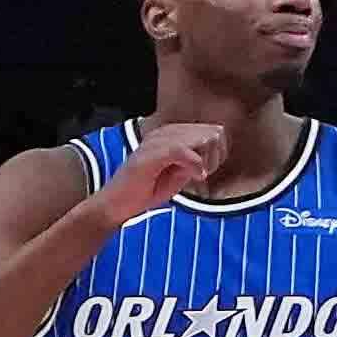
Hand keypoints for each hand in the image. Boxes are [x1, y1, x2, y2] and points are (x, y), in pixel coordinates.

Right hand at [90, 115, 233, 227]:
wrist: (116, 205)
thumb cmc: (147, 190)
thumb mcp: (180, 174)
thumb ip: (197, 159)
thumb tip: (217, 148)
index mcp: (172, 134)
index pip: (213, 130)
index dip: (219, 151)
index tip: (209, 170)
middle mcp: (165, 132)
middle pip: (213, 132)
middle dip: (216, 155)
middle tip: (203, 175)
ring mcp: (156, 141)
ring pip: (202, 138)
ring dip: (207, 160)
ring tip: (197, 177)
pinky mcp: (150, 154)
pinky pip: (183, 150)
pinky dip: (195, 164)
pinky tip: (196, 177)